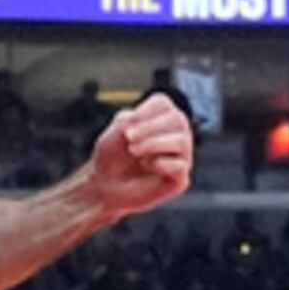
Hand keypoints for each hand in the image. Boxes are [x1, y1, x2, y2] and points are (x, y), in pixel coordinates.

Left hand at [82, 92, 194, 216]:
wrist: (106, 185)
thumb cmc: (112, 156)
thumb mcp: (117, 131)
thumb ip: (135, 122)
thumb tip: (157, 129)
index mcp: (162, 117)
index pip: (163, 104)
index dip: (144, 112)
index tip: (126, 127)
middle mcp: (177, 133)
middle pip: (177, 120)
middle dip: (149, 128)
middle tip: (128, 139)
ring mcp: (181, 156)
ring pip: (182, 141)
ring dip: (152, 144)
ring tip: (133, 151)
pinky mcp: (181, 178)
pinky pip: (179, 166)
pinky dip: (158, 164)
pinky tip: (146, 165)